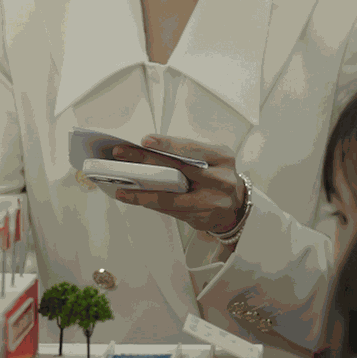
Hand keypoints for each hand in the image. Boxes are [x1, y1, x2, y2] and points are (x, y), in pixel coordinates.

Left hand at [108, 135, 244, 235]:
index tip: (145, 140)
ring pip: (171, 196)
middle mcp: (219, 179)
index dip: (168, 144)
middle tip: (121, 155)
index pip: (192, 148)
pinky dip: (149, 202)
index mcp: (222, 157)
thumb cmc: (218, 177)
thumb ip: (189, 154)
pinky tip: (133, 197)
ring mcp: (211, 201)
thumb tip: (149, 150)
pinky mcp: (200, 217)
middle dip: (146, 161)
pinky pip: (169, 209)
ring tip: (122, 186)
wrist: (235, 208)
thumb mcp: (213, 158)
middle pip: (177, 169)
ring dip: (142, 191)